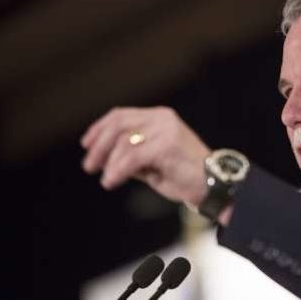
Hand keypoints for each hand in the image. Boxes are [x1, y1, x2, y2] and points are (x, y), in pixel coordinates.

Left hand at [80, 106, 210, 205]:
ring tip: (105, 179)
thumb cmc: (184, 176)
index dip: (99, 128)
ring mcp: (165, 130)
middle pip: (118, 125)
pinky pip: (131, 158)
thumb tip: (103, 156)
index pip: (121, 114)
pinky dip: (117, 170)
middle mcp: (162, 119)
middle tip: (88, 166)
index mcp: (160, 117)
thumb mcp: (153, 161)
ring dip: (108, 163)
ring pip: (123, 143)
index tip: (85, 144)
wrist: (214, 186)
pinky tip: (111, 181)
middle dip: (99, 146)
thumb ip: (132, 153)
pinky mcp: (166, 146)